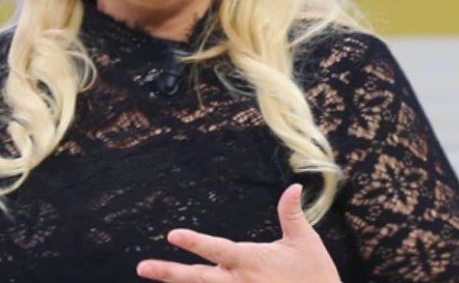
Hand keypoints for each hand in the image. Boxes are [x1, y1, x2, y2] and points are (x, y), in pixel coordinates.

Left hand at [136, 184, 341, 282]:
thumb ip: (291, 214)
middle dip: (169, 273)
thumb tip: (292, 186)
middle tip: (142, 267)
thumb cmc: (316, 275)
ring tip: (151, 276)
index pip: (218, 250)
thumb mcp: (305, 241)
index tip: (172, 235)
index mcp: (252, 262)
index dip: (195, 243)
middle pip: (198, 279)